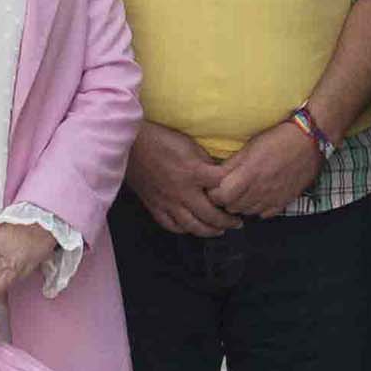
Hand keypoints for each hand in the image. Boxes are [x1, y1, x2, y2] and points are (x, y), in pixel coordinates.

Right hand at [125, 122, 238, 238]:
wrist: (129, 144)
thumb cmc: (160, 139)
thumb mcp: (189, 144)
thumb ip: (205, 161)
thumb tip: (219, 174)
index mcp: (194, 173)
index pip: (222, 187)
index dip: (235, 191)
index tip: (242, 195)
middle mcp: (183, 192)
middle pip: (211, 215)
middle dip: (228, 221)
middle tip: (238, 223)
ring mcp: (167, 202)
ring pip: (192, 226)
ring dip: (209, 231)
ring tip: (219, 231)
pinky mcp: (154, 206)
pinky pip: (170, 225)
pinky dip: (183, 229)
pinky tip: (191, 228)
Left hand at [203, 114, 326, 221]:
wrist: (309, 141)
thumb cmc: (278, 139)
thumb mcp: (250, 147)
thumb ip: (232, 164)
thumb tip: (215, 176)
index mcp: (249, 175)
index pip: (221, 197)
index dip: (215, 193)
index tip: (216, 186)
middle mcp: (260, 190)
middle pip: (232, 207)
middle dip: (226, 200)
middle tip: (228, 189)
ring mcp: (273, 199)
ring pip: (247, 212)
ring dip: (241, 205)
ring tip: (243, 192)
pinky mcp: (284, 202)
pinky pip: (264, 214)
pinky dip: (257, 208)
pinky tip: (258, 196)